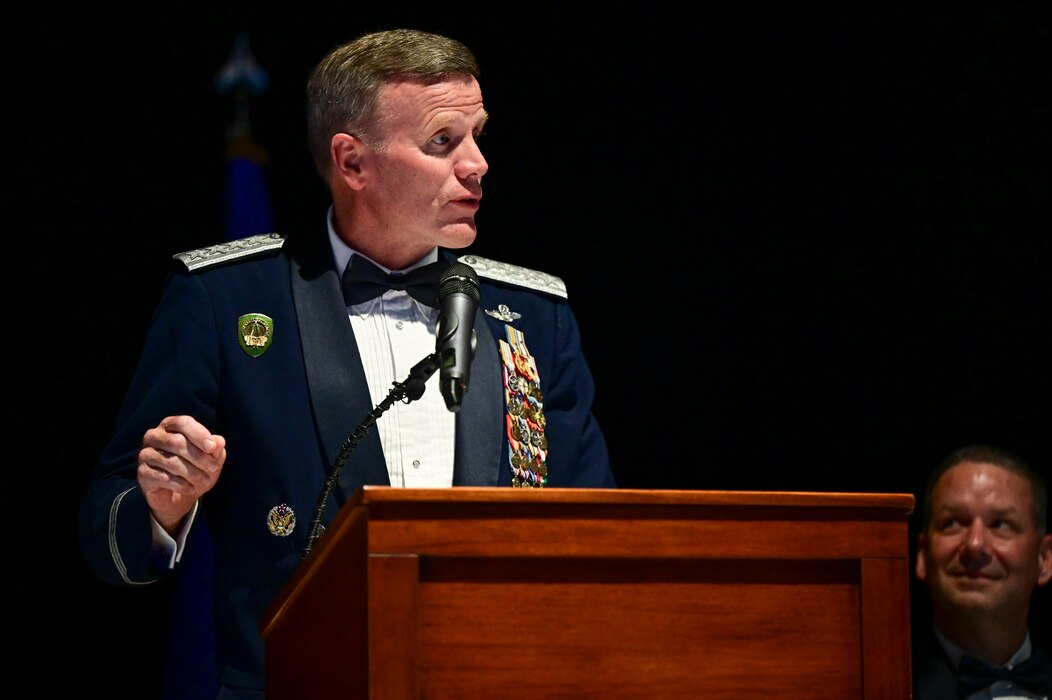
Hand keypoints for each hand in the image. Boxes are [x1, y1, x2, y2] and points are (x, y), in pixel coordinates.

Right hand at [138, 415, 225, 533]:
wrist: (180, 495)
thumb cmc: (197, 468)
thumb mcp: (212, 458)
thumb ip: (216, 447)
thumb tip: (219, 441)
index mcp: (171, 425)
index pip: (183, 423)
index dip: (199, 434)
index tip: (213, 448)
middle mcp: (154, 436)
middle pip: (177, 442)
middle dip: (199, 457)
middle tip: (214, 469)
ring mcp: (145, 454)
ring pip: (172, 462)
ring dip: (193, 474)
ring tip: (205, 481)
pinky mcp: (142, 473)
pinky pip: (164, 478)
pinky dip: (182, 485)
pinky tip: (191, 488)